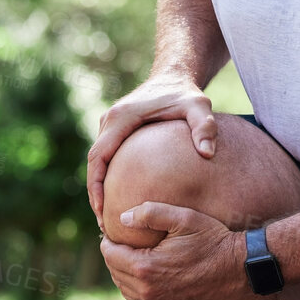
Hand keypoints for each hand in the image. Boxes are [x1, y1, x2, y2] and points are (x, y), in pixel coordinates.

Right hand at [86, 76, 217, 228]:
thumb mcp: (199, 107)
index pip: (98, 157)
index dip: (96, 186)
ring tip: (110, 219)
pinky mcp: (117, 130)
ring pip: (98, 161)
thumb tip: (207, 153)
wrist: (175, 75)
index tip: (101, 210)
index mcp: (121, 118)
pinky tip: (122, 199)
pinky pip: (107, 158)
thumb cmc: (186, 92)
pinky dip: (109, 178)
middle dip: (95, 194)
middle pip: (93, 163)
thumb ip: (204, 127)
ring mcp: (111, 125)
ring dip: (100, 188)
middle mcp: (110, 120)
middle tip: (105, 225)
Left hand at [100, 202, 250, 299]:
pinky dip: (135, 289)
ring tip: (128, 258)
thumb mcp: (183, 218)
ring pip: (126, 290)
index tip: (111, 232)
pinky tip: (143, 276)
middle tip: (119, 242)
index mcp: (146, 267)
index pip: (111, 255)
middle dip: (114, 257)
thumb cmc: (212, 240)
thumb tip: (122, 219)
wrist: (239, 268)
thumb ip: (150, 213)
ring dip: (123, 274)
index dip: (108, 241)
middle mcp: (149, 291)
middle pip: (115, 273)